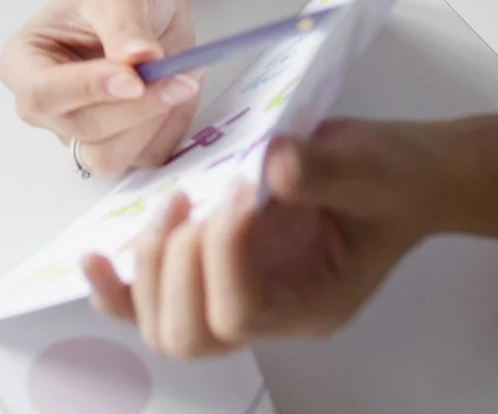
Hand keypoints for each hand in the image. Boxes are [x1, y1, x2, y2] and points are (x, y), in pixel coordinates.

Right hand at [0, 0, 205, 174]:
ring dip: (153, 121)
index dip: (88, 90)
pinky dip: (171, 126)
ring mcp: (81, 130)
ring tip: (182, 77)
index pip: (43, 94)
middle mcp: (47, 106)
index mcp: (24, 63)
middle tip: (178, 74)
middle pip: (82, 131)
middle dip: (135, 107)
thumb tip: (139, 59)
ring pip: (111, 156)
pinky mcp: (121, 144)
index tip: (133, 77)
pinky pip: (147, 155)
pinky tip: (178, 89)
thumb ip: (124, 27)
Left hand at [81, 119, 449, 354]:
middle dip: (175, 265)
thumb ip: (323, 167)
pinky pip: (153, 304)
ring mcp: (244, 301)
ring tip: (170, 204)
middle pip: (191, 334)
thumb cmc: (392, 176)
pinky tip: (94, 257)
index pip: (241, 311)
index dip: (222, 251)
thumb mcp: (371, 163)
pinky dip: (118, 287)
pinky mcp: (217, 274)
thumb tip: (273, 165)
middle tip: (192, 200)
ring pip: (165, 327)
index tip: (236, 186)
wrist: (403, 176)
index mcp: (314, 304)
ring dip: (148, 267)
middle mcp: (274, 317)